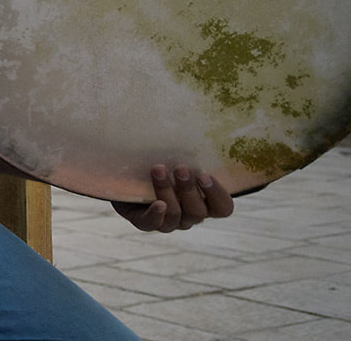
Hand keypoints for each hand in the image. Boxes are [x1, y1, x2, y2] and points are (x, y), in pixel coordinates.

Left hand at [112, 164, 233, 231]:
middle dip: (188, 189)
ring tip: (158, 169)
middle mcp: (188, 216)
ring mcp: (168, 222)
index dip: (217, 195)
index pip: (223, 208)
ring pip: (175, 215)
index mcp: (204, 203)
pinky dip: (156, 214)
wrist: (127, 175)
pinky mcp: (144, 222)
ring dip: (167, 191)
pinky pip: (152, 224)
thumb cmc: (162, 162)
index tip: (205, 174)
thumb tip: (196, 124)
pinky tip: (158, 204)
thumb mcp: (178, 157)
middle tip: (180, 168)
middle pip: (198, 212)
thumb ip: (191, 152)